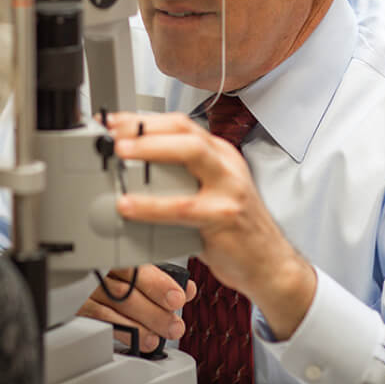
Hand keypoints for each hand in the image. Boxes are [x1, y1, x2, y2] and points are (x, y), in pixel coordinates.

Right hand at [77, 264, 196, 352]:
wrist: (73, 288)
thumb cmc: (115, 279)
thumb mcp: (138, 272)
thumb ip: (161, 280)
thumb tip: (187, 289)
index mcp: (116, 255)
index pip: (138, 267)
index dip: (159, 284)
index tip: (178, 297)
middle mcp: (98, 271)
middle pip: (125, 291)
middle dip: (154, 312)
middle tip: (174, 326)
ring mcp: (84, 291)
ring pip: (110, 310)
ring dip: (138, 328)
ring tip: (156, 339)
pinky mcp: (76, 309)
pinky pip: (95, 323)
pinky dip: (118, 333)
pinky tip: (134, 342)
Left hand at [106, 111, 316, 339]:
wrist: (270, 264)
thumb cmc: (234, 229)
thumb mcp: (210, 192)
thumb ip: (180, 178)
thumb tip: (131, 172)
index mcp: (220, 154)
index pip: (181, 124)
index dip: (144, 119)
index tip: (115, 122)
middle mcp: (226, 165)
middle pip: (185, 131)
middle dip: (146, 128)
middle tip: (114, 134)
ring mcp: (228, 189)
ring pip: (189, 155)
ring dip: (150, 151)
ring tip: (120, 156)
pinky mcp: (223, 217)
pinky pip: (181, 207)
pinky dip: (151, 205)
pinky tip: (129, 206)